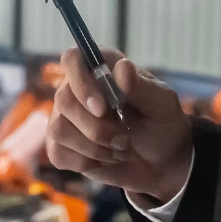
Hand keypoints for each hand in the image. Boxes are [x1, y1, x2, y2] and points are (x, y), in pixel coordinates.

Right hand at [44, 49, 191, 203]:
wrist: (162, 162)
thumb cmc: (162, 124)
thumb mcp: (162, 105)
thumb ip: (142, 87)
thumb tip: (122, 67)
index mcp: (102, 68)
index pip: (72, 59)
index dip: (81, 83)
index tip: (101, 108)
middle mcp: (78, 89)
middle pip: (63, 100)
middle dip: (97, 128)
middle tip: (125, 138)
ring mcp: (66, 118)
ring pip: (59, 130)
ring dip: (94, 148)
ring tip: (119, 149)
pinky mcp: (62, 146)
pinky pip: (58, 154)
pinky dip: (85, 162)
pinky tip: (104, 160)